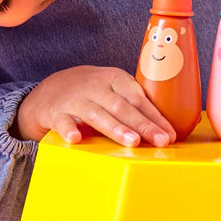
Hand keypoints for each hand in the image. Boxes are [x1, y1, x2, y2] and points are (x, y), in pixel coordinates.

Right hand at [15, 65, 176, 147]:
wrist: (51, 89)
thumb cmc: (92, 92)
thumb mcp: (113, 89)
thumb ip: (134, 104)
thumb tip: (164, 129)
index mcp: (115, 79)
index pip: (138, 98)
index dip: (155, 116)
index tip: (169, 134)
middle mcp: (96, 86)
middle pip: (121, 106)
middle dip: (142, 124)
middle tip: (159, 140)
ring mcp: (75, 99)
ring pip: (97, 114)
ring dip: (115, 128)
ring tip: (132, 141)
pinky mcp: (57, 112)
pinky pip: (63, 122)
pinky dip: (69, 130)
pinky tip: (76, 139)